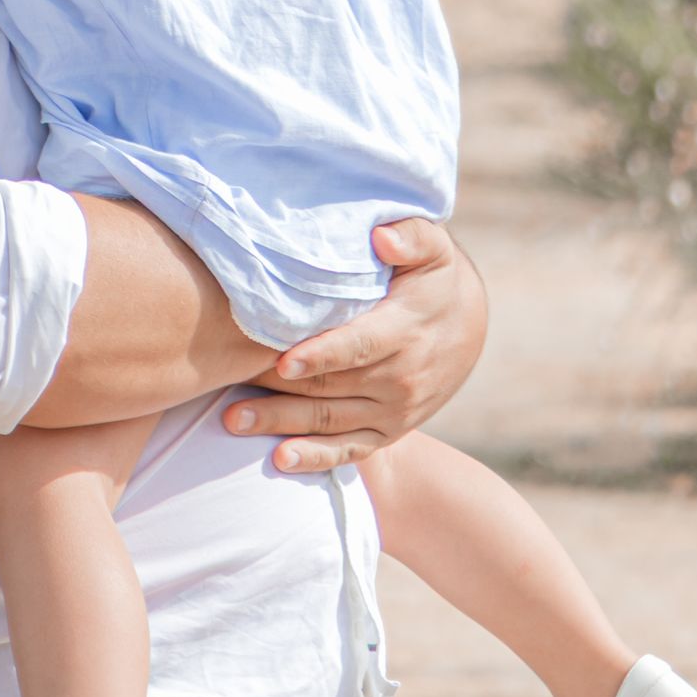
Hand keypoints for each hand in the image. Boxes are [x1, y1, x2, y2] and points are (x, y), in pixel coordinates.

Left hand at [220, 218, 485, 473]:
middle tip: (228, 389)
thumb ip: (410, 236)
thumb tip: (382, 237)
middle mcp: (401, 377)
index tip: (284, 361)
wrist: (468, 325)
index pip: (359, 346)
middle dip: (278, 390)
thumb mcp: (432, 249)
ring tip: (233, 421)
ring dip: (281, 423)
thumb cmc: (433, 277)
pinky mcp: (390, 430)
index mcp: (405, 330)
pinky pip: (350, 449)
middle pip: (332, 387)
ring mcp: (395, 409)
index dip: (321, 354)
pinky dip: (315, 458)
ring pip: (331, 421)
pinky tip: (280, 460)